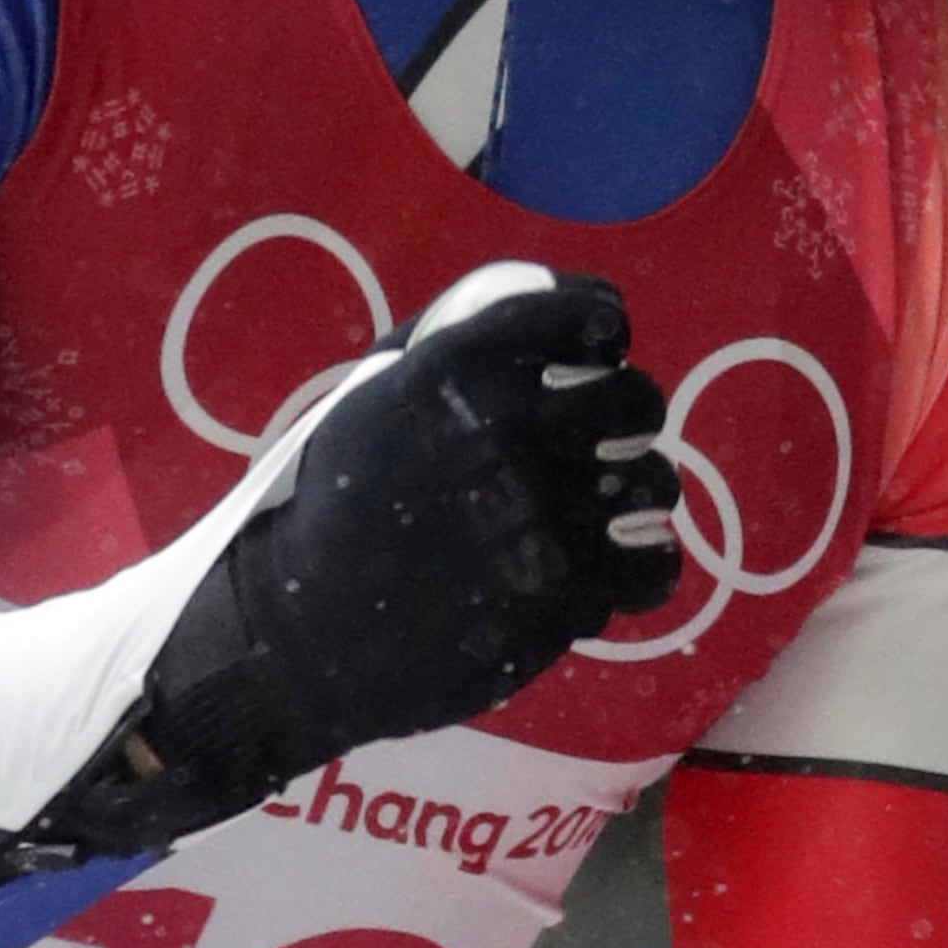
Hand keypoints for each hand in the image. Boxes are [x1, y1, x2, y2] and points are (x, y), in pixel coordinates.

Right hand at [45, 261, 678, 857]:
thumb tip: (531, 308)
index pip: (587, 316)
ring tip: (607, 510)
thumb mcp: (363, 403)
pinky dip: (642, 566)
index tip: (596, 352)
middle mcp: (505, 431)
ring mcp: (539, 519)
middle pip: (634, 398)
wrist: (294, 639)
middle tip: (610, 437)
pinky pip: (650, 568)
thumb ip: (443, 352)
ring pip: (653, 483)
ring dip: (640, 491)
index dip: (602, 330)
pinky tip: (614, 566)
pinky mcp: (559, 598)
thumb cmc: (327, 515)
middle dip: (631, 411)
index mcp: (454, 370)